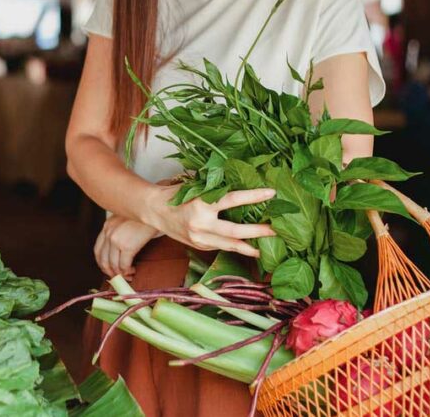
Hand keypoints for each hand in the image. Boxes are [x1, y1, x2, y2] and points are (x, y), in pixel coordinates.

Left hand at [94, 215, 161, 278]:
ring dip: (120, 274)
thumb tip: (121, 251)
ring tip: (128, 275)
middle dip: (110, 272)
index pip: (98, 249)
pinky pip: (124, 265)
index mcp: (107, 225)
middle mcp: (108, 232)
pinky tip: (133, 271)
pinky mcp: (127, 246)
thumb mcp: (127, 219)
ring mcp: (116, 239)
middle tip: (118, 277)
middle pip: (103, 260)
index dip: (102, 263)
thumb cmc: (145, 215)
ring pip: (113, 265)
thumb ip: (120, 231)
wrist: (155, 209)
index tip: (109, 270)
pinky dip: (127, 271)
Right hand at [145, 184, 276, 257]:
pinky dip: (234, 247)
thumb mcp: (195, 187)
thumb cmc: (176, 194)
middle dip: (258, 231)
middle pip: (235, 231)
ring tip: (265, 247)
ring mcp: (199, 239)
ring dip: (249, 247)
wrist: (154, 211)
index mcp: (201, 204)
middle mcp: (201, 224)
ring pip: (230, 246)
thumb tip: (242, 181)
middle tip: (275, 230)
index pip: (233, 200)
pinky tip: (247, 246)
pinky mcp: (199, 246)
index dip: (253, 196)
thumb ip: (215, 188)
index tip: (272, 193)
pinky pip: (221, 247)